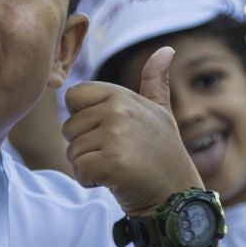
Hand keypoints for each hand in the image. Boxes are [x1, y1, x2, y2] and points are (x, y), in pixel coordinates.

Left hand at [62, 46, 202, 215]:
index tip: (108, 131)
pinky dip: (91, 181)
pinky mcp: (111, 163)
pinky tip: (115, 181)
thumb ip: (155, 82)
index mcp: (122, 95)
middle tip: (117, 155)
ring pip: (72, 151)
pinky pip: (79, 170)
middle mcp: (118, 110)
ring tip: (118, 168)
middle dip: (86, 147)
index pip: (73, 96)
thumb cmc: (163, 154)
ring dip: (89, 166)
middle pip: (69, 128)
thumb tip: (166, 50)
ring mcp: (115, 135)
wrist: (176, 197)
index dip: (83, 119)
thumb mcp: (161, 113)